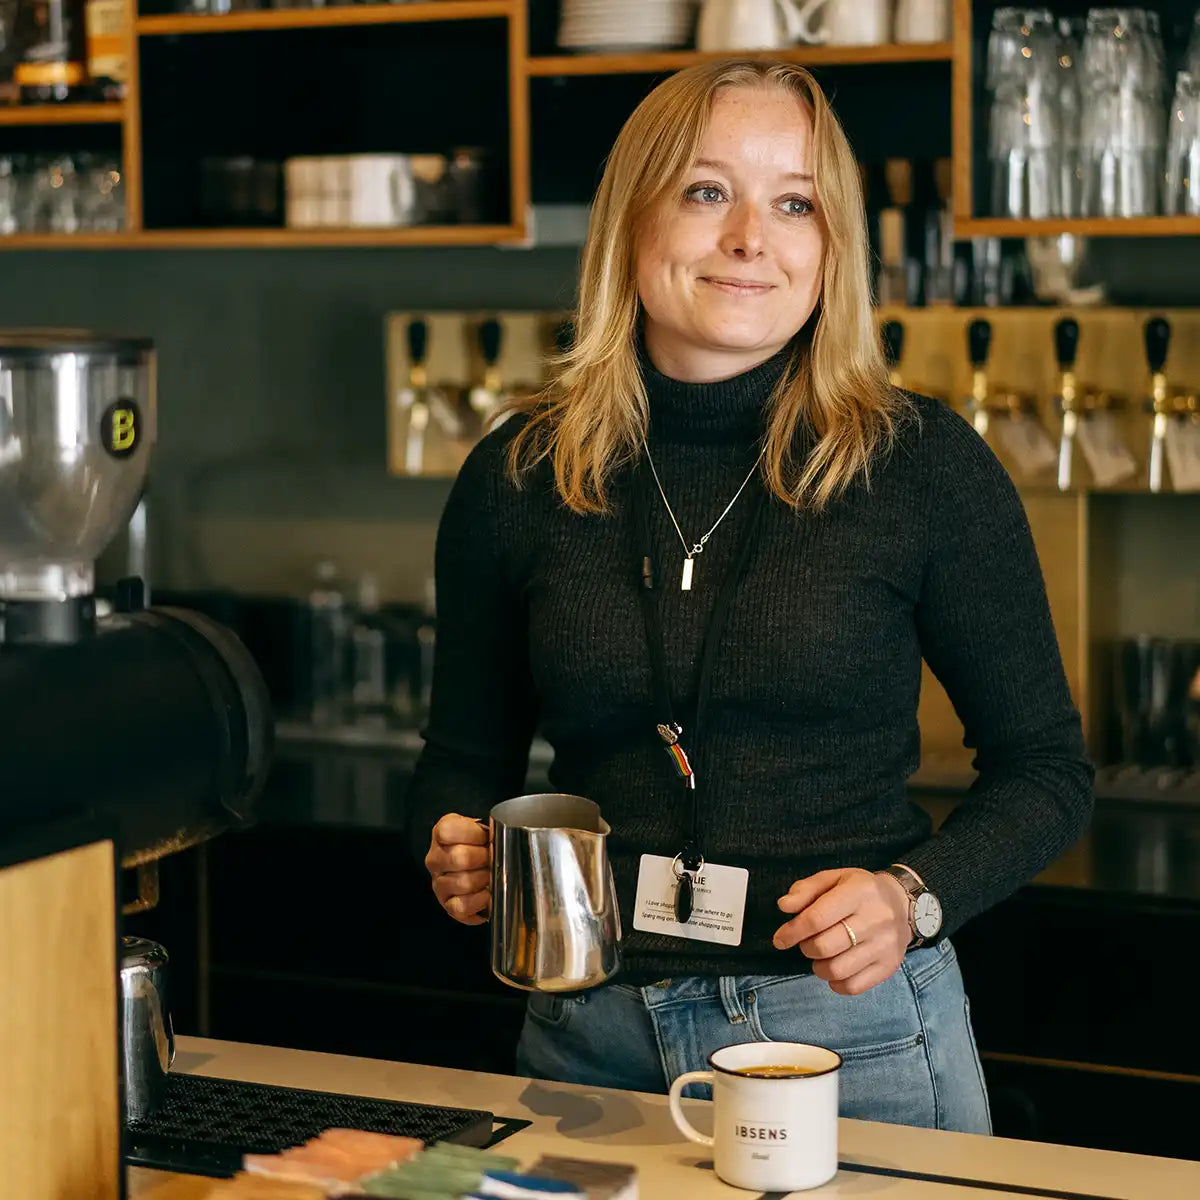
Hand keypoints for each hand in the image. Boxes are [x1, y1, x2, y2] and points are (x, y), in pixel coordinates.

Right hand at [425, 813, 491, 925]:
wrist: (477, 866)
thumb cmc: (481, 846)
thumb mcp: (482, 828)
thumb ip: (488, 828)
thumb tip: (500, 836)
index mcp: (442, 834)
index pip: (448, 831)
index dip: (474, 834)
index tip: (487, 837)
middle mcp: (436, 859)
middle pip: (459, 858)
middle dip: (484, 858)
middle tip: (493, 857)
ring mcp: (439, 883)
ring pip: (463, 883)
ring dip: (485, 879)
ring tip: (492, 874)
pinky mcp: (448, 905)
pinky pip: (463, 906)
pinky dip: (480, 901)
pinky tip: (487, 893)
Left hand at [773, 868, 910, 995]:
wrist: (902, 903)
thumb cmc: (859, 890)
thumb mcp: (833, 878)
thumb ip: (806, 890)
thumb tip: (784, 906)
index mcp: (859, 892)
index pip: (817, 918)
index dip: (792, 931)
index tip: (780, 939)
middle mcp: (876, 919)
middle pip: (825, 946)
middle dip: (806, 947)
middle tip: (807, 943)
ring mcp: (885, 946)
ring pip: (837, 970)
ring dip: (818, 967)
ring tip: (820, 956)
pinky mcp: (890, 966)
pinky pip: (853, 987)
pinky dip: (836, 983)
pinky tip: (835, 969)